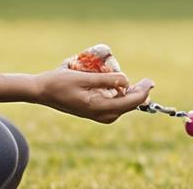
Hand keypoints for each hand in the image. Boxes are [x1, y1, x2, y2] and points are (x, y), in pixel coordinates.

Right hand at [33, 68, 154, 123]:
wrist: (42, 91)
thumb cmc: (60, 82)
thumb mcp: (84, 77)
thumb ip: (106, 80)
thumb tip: (126, 80)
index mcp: (99, 108)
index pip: (129, 102)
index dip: (143, 92)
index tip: (150, 81)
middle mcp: (100, 114)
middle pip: (127, 106)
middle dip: (139, 94)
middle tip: (148, 81)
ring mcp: (97, 114)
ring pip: (121, 106)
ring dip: (129, 95)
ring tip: (137, 84)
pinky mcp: (93, 111)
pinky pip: (112, 105)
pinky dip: (119, 96)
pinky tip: (120, 86)